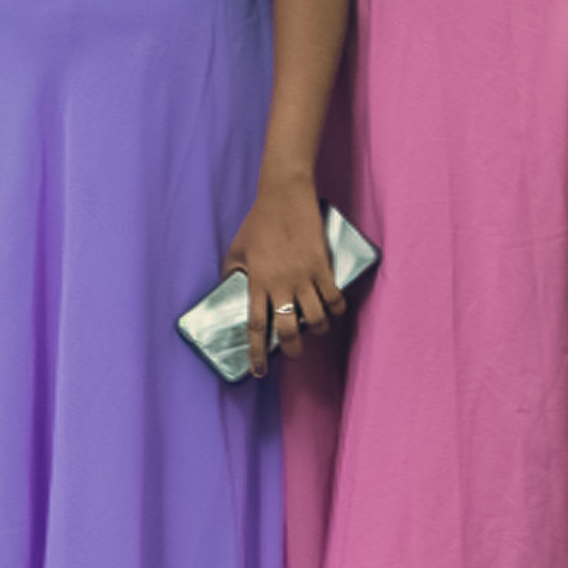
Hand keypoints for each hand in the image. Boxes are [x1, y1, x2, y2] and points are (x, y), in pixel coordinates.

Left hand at [226, 176, 349, 366]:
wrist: (285, 196)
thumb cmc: (259, 221)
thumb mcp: (237, 248)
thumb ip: (233, 270)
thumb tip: (231, 285)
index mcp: (258, 283)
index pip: (256, 326)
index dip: (257, 352)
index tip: (258, 371)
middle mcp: (281, 285)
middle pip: (289, 330)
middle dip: (292, 349)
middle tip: (293, 353)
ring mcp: (304, 277)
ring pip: (316, 319)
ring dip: (317, 329)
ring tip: (315, 328)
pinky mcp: (322, 267)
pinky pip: (333, 297)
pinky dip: (336, 308)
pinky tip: (334, 310)